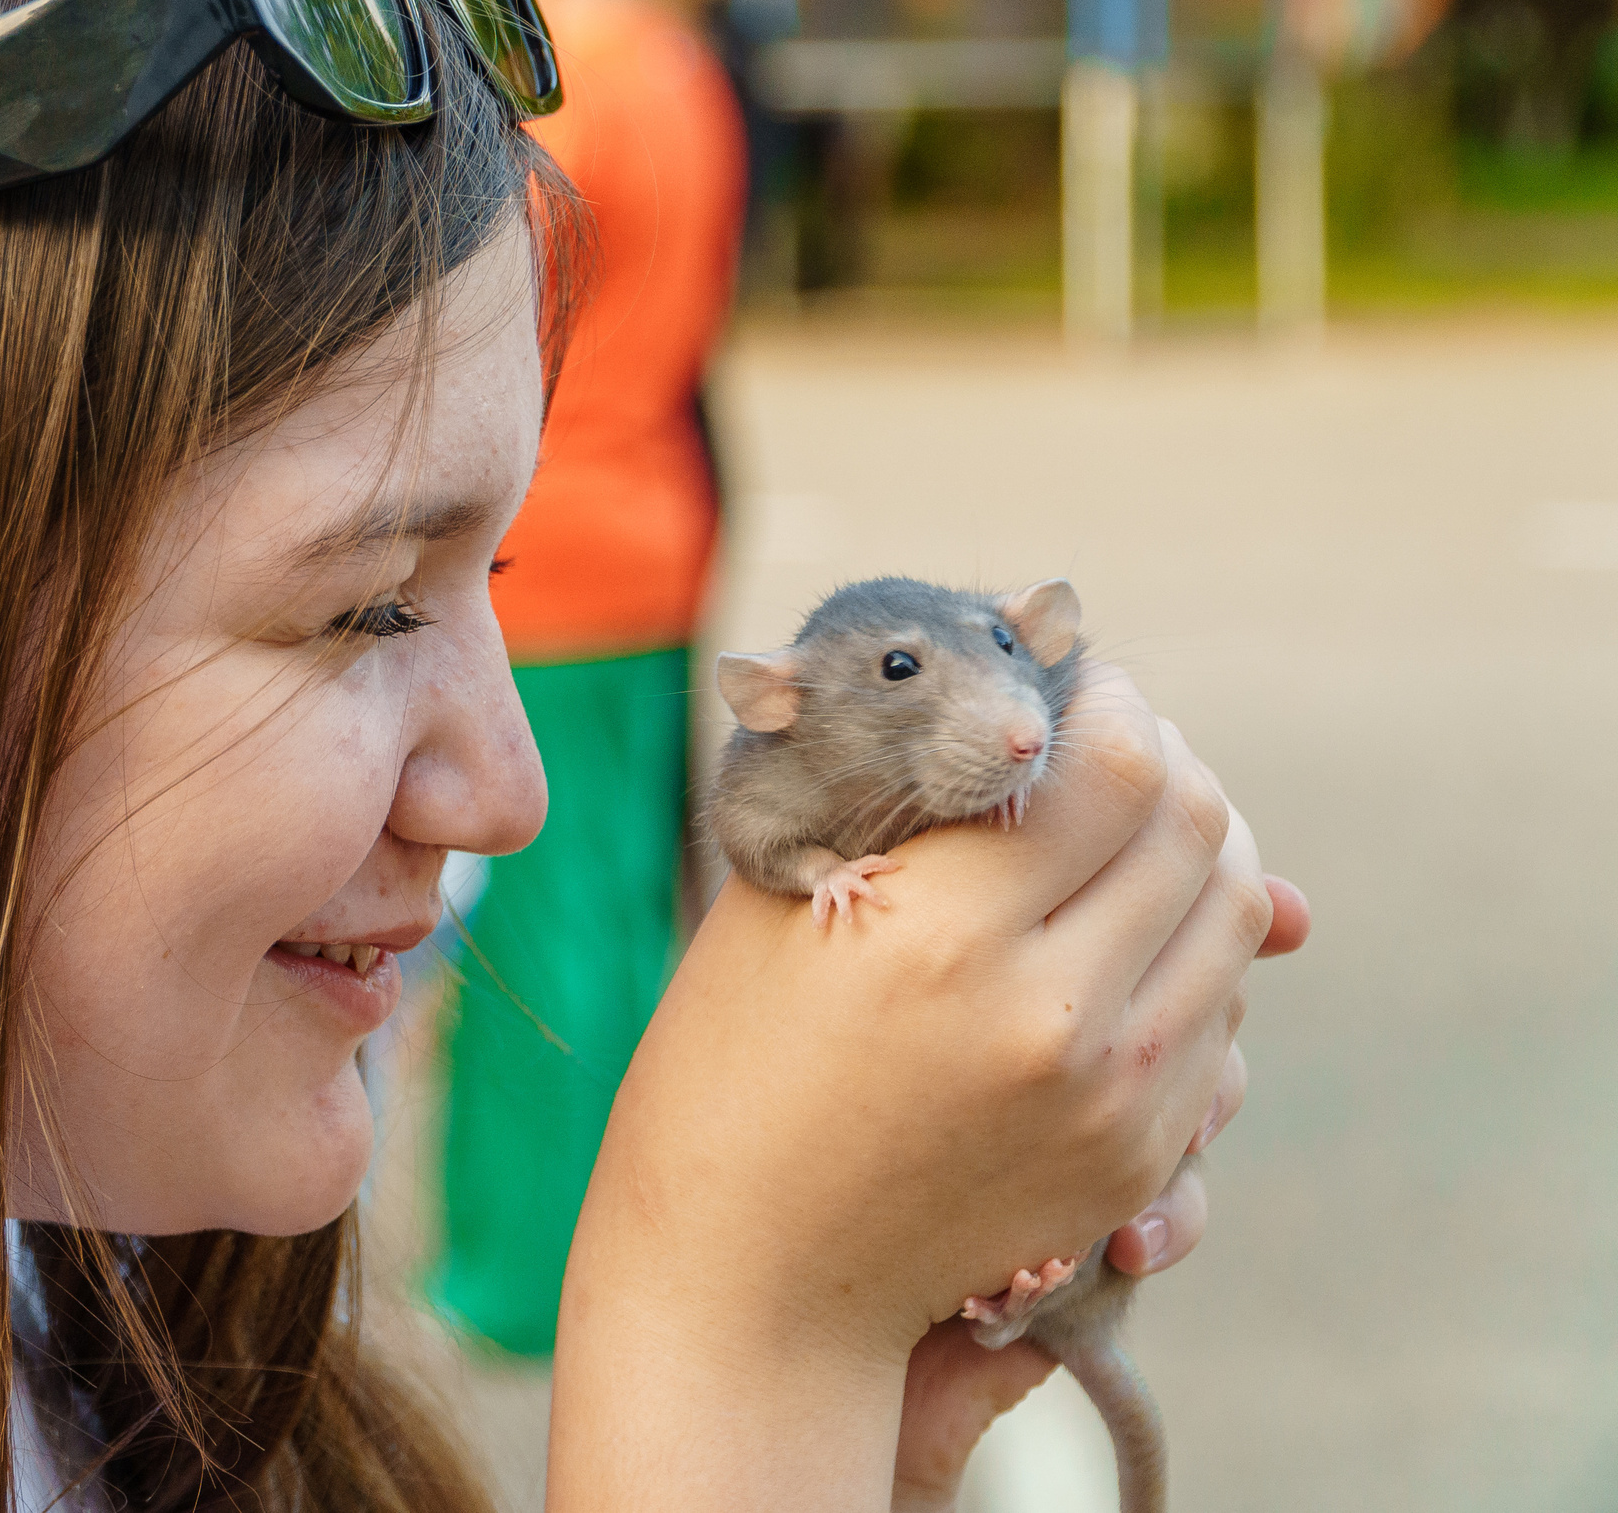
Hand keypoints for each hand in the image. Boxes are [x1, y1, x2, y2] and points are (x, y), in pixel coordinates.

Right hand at [549, 662, 1296, 1510]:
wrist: (749, 1280)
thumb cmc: (730, 1066)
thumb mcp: (784, 900)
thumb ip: (905, 796)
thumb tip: (1036, 703)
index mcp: (940, 934)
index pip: (1112, 758)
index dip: (1101, 695)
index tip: (1059, 687)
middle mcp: (1048, 1018)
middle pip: (1196, 823)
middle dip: (1156, 754)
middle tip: (1092, 745)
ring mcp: (1110, 1102)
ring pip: (1235, 913)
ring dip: (1188, 844)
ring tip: (1112, 831)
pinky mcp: (1138, 1161)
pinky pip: (1223, 1012)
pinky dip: (1186, 947)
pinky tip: (1109, 935)